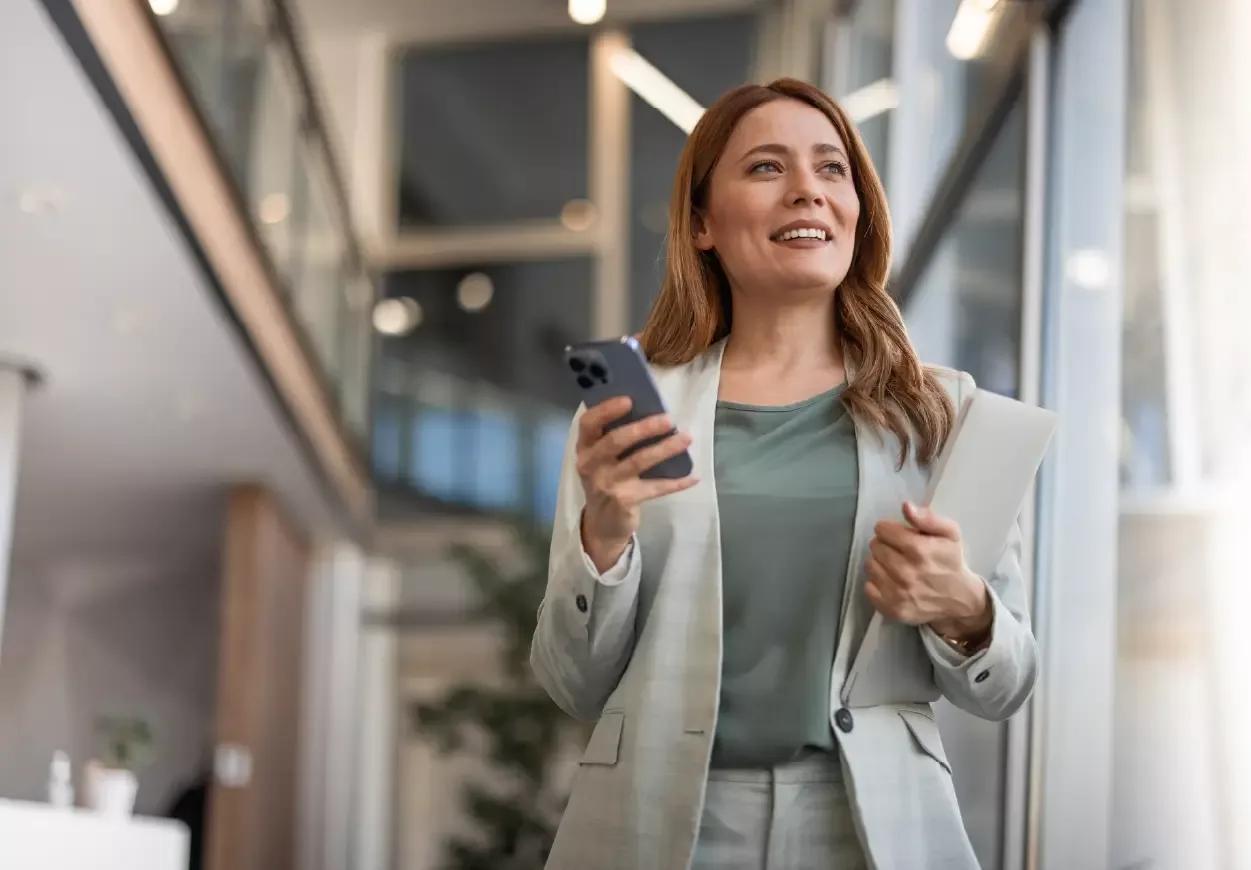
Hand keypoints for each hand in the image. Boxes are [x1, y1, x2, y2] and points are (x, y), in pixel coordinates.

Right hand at [576, 397, 698, 571]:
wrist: (602, 524)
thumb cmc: (606, 479)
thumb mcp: (602, 459)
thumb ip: (615, 437)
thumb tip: (651, 411)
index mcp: (585, 447)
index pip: (589, 423)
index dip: (606, 410)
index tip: (629, 399)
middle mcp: (591, 465)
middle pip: (616, 441)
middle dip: (644, 428)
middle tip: (669, 419)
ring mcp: (606, 484)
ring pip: (638, 462)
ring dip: (665, 448)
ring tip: (686, 438)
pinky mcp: (623, 501)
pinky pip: (654, 488)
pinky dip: (676, 482)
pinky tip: (693, 476)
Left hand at [864, 501, 991, 640]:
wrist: (960, 599)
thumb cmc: (952, 562)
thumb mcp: (950, 533)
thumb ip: (928, 518)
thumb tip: (906, 506)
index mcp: (919, 550)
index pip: (882, 530)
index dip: (889, 529)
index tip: (898, 535)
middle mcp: (906, 572)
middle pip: (874, 546)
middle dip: (884, 545)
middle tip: (898, 551)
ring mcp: (898, 593)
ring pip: (870, 565)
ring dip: (879, 563)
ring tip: (894, 565)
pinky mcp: (892, 609)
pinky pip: (868, 588)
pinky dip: (877, 583)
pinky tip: (891, 581)